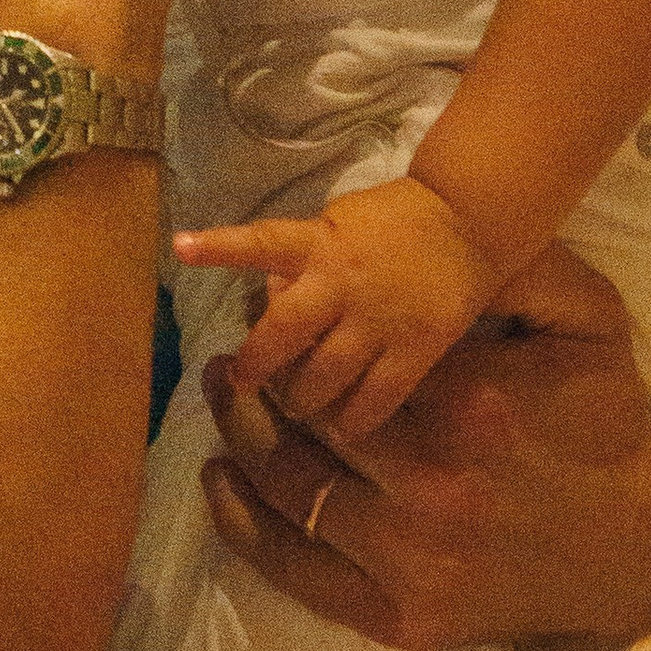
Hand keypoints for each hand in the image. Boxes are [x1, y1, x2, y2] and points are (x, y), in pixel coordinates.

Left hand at [174, 177, 501, 440]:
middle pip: (285, 331)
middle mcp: (342, 282)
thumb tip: (267, 297)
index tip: (180, 247)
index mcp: (319, 244)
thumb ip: (302, 261)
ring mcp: (378, 319)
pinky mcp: (415, 348)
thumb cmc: (393, 223)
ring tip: (299, 406)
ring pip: (325, 375)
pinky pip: (378, 397)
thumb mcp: (338, 225)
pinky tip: (347, 429)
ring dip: (303, 397)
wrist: (470, 220)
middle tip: (244, 381)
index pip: (261, 241)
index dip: (220, 246)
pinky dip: (356, 418)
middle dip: (258, 363)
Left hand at [200, 243, 650, 650]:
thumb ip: (531, 268)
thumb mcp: (592, 326)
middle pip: (307, 419)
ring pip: (288, 488)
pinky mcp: (394, 616)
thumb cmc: (604, 428)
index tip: (269, 298)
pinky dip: (243, 521)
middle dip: (260, 377)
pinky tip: (221, 477)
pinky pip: (292, 566)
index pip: (351, 355)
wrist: (631, 552)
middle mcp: (431, 487)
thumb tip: (456, 235)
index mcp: (471, 407)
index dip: (300, 323)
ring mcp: (408, 560)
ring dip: (239, 436)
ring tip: (224, 397)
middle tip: (237, 350)